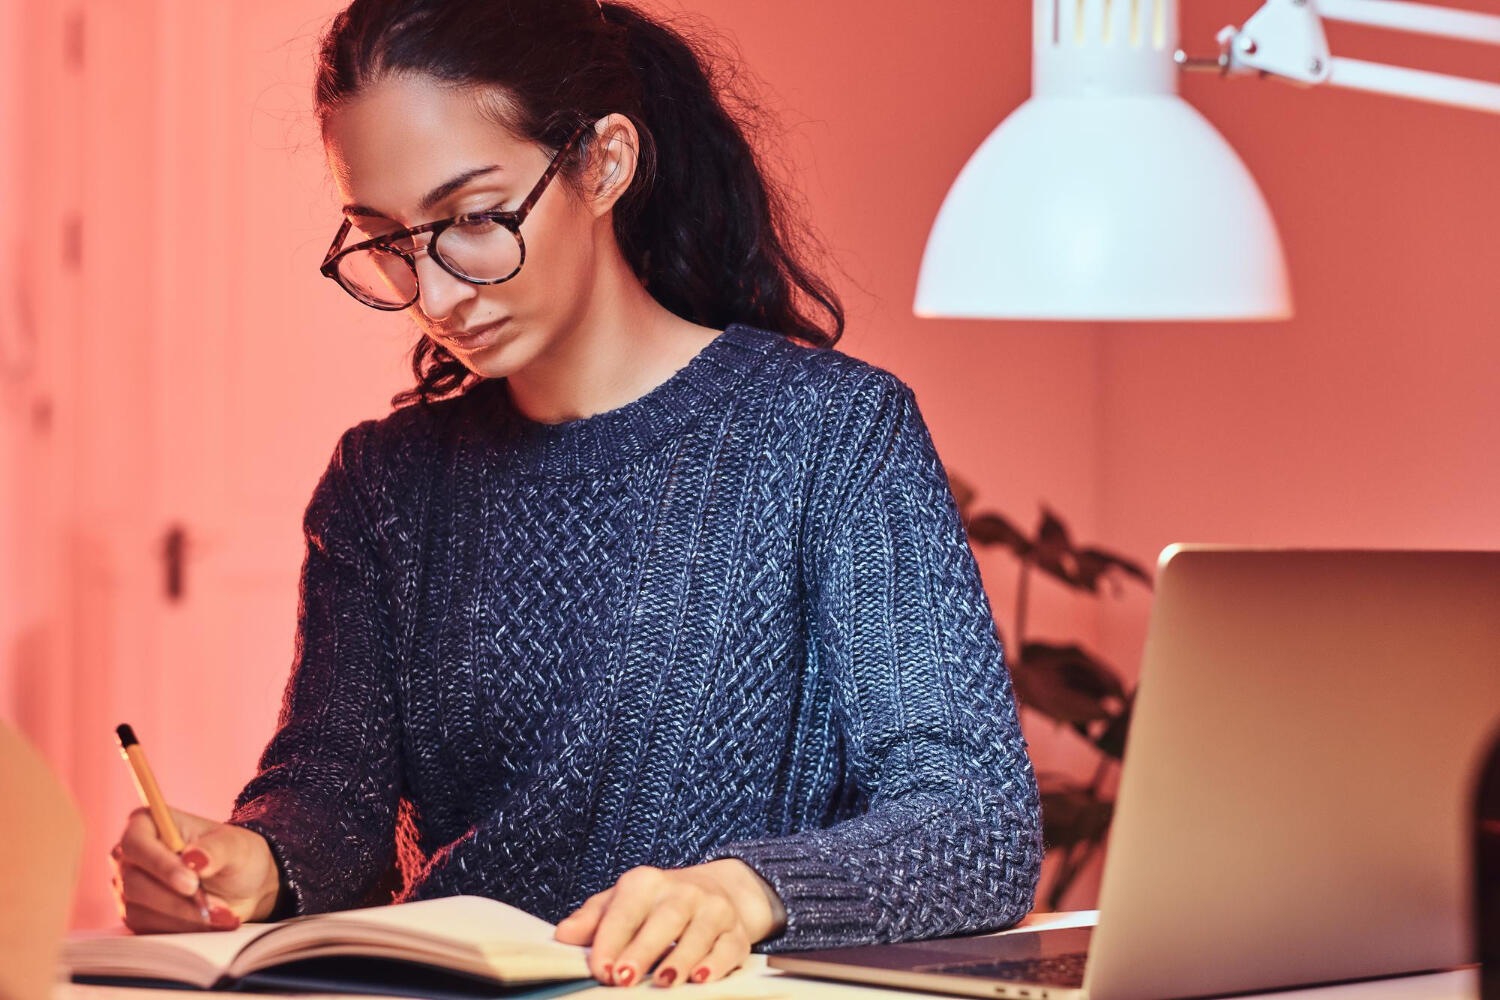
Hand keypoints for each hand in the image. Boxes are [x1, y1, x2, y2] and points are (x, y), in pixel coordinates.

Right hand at [109, 806, 283, 932]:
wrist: (243, 887)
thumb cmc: (236, 856)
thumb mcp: (235, 846)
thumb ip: (216, 849)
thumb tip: (193, 858)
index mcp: (147, 824)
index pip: (136, 844)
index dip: (160, 865)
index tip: (191, 883)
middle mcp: (129, 856)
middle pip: (133, 882)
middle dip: (176, 899)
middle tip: (212, 906)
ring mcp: (128, 888)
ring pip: (139, 910)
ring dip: (182, 917)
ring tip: (220, 914)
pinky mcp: (136, 915)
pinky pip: (149, 929)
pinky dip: (181, 929)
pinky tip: (208, 923)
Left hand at [552, 859, 786, 986]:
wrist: (716, 890)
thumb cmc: (656, 904)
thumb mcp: (621, 902)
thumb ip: (592, 919)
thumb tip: (563, 935)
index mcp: (646, 882)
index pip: (625, 910)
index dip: (611, 939)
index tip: (600, 968)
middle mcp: (683, 891)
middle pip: (664, 919)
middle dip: (643, 950)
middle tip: (623, 979)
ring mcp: (713, 909)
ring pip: (699, 933)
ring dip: (680, 959)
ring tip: (663, 982)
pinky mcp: (736, 932)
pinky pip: (729, 947)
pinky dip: (716, 963)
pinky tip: (702, 977)